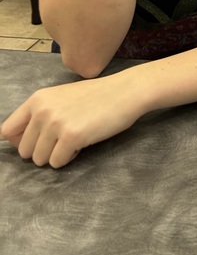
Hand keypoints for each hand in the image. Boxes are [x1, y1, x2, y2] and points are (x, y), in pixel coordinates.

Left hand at [1, 73, 143, 167]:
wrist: (126, 91)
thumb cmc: (97, 96)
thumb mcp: (62, 97)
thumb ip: (40, 114)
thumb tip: (19, 142)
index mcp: (37, 99)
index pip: (7, 131)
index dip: (21, 141)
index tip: (39, 141)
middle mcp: (42, 110)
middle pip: (24, 151)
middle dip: (43, 151)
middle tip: (63, 140)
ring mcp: (56, 123)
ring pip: (40, 160)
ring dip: (57, 155)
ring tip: (75, 138)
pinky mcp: (71, 136)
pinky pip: (58, 162)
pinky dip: (70, 158)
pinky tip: (84, 141)